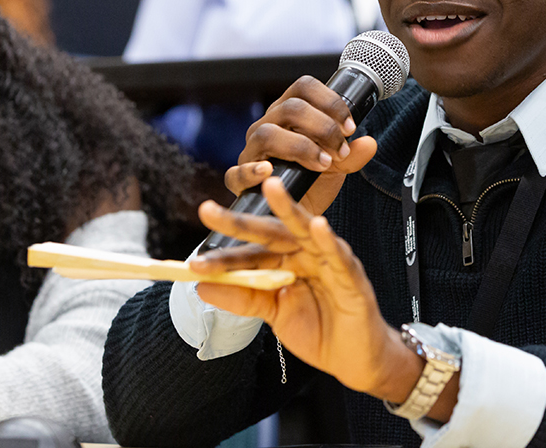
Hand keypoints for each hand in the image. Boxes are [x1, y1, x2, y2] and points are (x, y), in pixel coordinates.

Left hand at [192, 177, 422, 400]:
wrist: (351, 358)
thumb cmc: (317, 330)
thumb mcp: (273, 314)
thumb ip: (244, 298)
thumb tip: (202, 286)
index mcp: (285, 261)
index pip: (250, 253)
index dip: (222, 256)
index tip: (193, 262)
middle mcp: (305, 254)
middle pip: (271, 232)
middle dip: (240, 221)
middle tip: (208, 210)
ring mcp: (329, 261)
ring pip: (306, 230)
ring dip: (290, 209)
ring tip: (271, 187)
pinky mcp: (352, 277)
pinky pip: (339, 256)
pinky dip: (329, 241)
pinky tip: (318, 226)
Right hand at [224, 75, 377, 215]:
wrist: (298, 214)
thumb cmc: (314, 181)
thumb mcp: (339, 166)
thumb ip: (353, 155)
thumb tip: (370, 143)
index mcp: (289, 113)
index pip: (304, 88)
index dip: (330, 102)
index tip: (351, 127)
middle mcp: (267, 125)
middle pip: (290, 107)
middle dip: (323, 127)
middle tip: (341, 151)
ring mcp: (251, 151)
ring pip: (267, 133)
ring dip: (300, 146)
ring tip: (322, 163)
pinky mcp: (239, 178)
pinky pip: (236, 172)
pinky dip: (251, 170)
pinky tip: (269, 170)